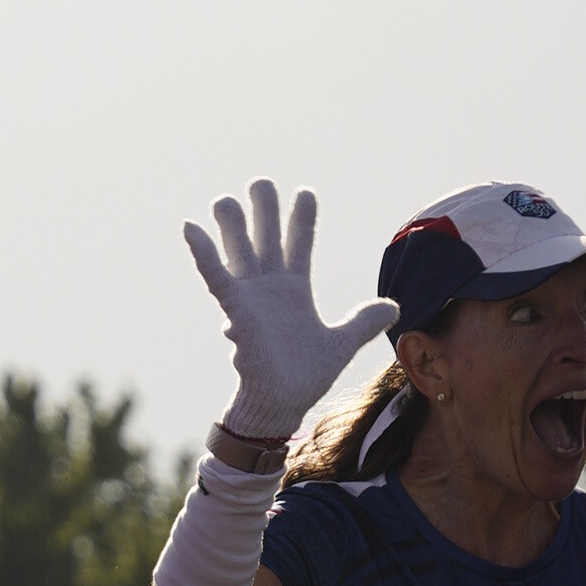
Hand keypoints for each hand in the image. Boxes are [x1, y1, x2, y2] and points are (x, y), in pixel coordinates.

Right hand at [182, 180, 396, 440]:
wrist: (281, 403)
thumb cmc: (304, 377)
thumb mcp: (341, 344)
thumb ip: (362, 321)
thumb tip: (394, 307)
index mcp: (294, 289)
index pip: (298, 243)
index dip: (301, 218)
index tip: (305, 192)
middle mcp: (270, 286)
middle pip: (265, 236)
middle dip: (263, 209)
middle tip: (261, 182)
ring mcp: (251, 295)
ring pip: (239, 250)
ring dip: (231, 224)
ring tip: (225, 200)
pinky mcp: (236, 309)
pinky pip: (216, 276)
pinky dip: (203, 254)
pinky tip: (190, 228)